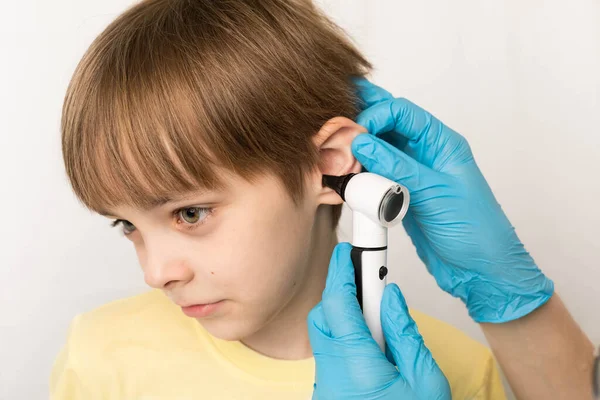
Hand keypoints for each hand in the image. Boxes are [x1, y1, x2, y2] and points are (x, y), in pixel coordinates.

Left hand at [308, 243, 450, 399]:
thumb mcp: (426, 382)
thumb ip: (406, 335)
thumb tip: (391, 296)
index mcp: (356, 366)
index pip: (338, 302)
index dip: (342, 270)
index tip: (348, 251)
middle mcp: (332, 375)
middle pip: (324, 315)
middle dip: (343, 293)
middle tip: (370, 284)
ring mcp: (325, 386)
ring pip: (325, 335)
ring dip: (346, 320)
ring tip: (380, 326)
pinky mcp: (328, 392)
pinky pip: (329, 355)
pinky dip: (346, 341)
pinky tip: (372, 348)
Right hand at [350, 78, 553, 322]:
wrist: (480, 271)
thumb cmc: (476, 231)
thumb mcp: (434, 193)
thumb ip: (396, 166)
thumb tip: (361, 141)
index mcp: (441, 143)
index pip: (402, 112)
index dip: (375, 115)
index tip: (355, 134)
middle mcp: (425, 154)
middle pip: (388, 124)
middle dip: (362, 122)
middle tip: (334, 128)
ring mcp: (412, 174)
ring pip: (379, 149)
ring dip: (358, 150)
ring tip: (337, 155)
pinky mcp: (401, 195)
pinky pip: (376, 175)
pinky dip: (360, 173)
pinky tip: (347, 176)